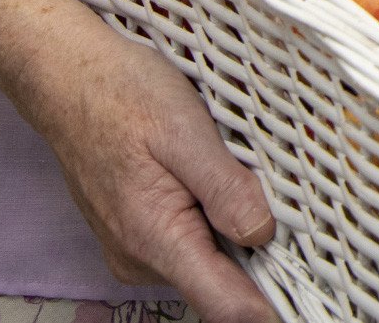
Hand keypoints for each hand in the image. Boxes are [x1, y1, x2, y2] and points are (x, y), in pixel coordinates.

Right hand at [11, 10, 276, 321]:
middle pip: (223, 284)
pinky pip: (191, 241)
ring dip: (238, 231)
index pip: (223, 304)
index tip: (310, 292)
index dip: (270, 304)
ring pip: (210, 260)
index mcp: (156, 239)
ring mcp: (137, 249)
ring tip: (246, 176)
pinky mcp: (138, 233)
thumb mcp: (184, 131)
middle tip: (290, 205)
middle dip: (263, 254)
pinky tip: (220, 178)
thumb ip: (224, 189)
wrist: (67, 77)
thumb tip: (262, 235)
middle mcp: (141, 259)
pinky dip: (215, 219)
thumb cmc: (121, 95)